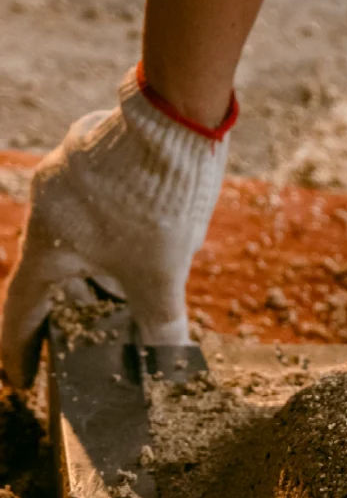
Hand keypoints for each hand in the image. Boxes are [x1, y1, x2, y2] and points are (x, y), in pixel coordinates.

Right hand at [0, 67, 231, 388]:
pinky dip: (115, 230)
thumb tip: (173, 365)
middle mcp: (46, 208)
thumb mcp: (162, 274)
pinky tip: (148, 236)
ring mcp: (67, 176)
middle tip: (98, 333)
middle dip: (77, 305)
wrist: (175, 120)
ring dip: (101, 266)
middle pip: (54, 271)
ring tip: (132, 287)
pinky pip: (97, 204)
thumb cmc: (158, 202)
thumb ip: (162, 323)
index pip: (23, 306)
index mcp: (48, 244)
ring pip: (78, 235)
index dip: (21, 347)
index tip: (22, 377)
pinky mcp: (93, 153)